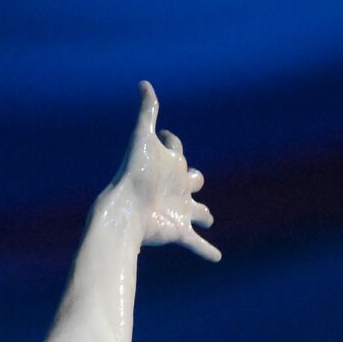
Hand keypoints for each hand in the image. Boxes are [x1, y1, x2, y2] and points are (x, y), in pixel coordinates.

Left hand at [112, 81, 219, 260]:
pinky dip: (206, 250)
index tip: (166, 135)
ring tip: (207, 220)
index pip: (174, 148)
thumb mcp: (142, 137)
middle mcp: (174, 186)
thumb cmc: (133, 172)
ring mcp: (177, 209)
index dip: (172, 141)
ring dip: (203, 216)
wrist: (126, 209)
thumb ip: (147, 111)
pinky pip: (195, 243)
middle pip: (191, 180)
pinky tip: (216, 258)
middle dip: (194, 179)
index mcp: (168, 164)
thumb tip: (144, 83)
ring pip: (197, 211)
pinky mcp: (178, 230)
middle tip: (195, 179)